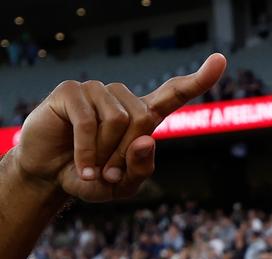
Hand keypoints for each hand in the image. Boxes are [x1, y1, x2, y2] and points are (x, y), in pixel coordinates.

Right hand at [13, 54, 225, 201]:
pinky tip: (83, 168)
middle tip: (110, 173)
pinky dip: (87, 151)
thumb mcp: (124, 185)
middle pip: (143, 118)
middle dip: (127, 153)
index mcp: (143, 116)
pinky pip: (89, 121)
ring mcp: (96, 90)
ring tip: (93, 167)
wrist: (50, 176)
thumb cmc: (92, 178)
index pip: (175, 94)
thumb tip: (147, 139)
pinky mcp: (71, 91)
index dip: (199, 79)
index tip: (220, 60)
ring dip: (106, 153)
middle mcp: (122, 99)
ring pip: (118, 120)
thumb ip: (141, 169)